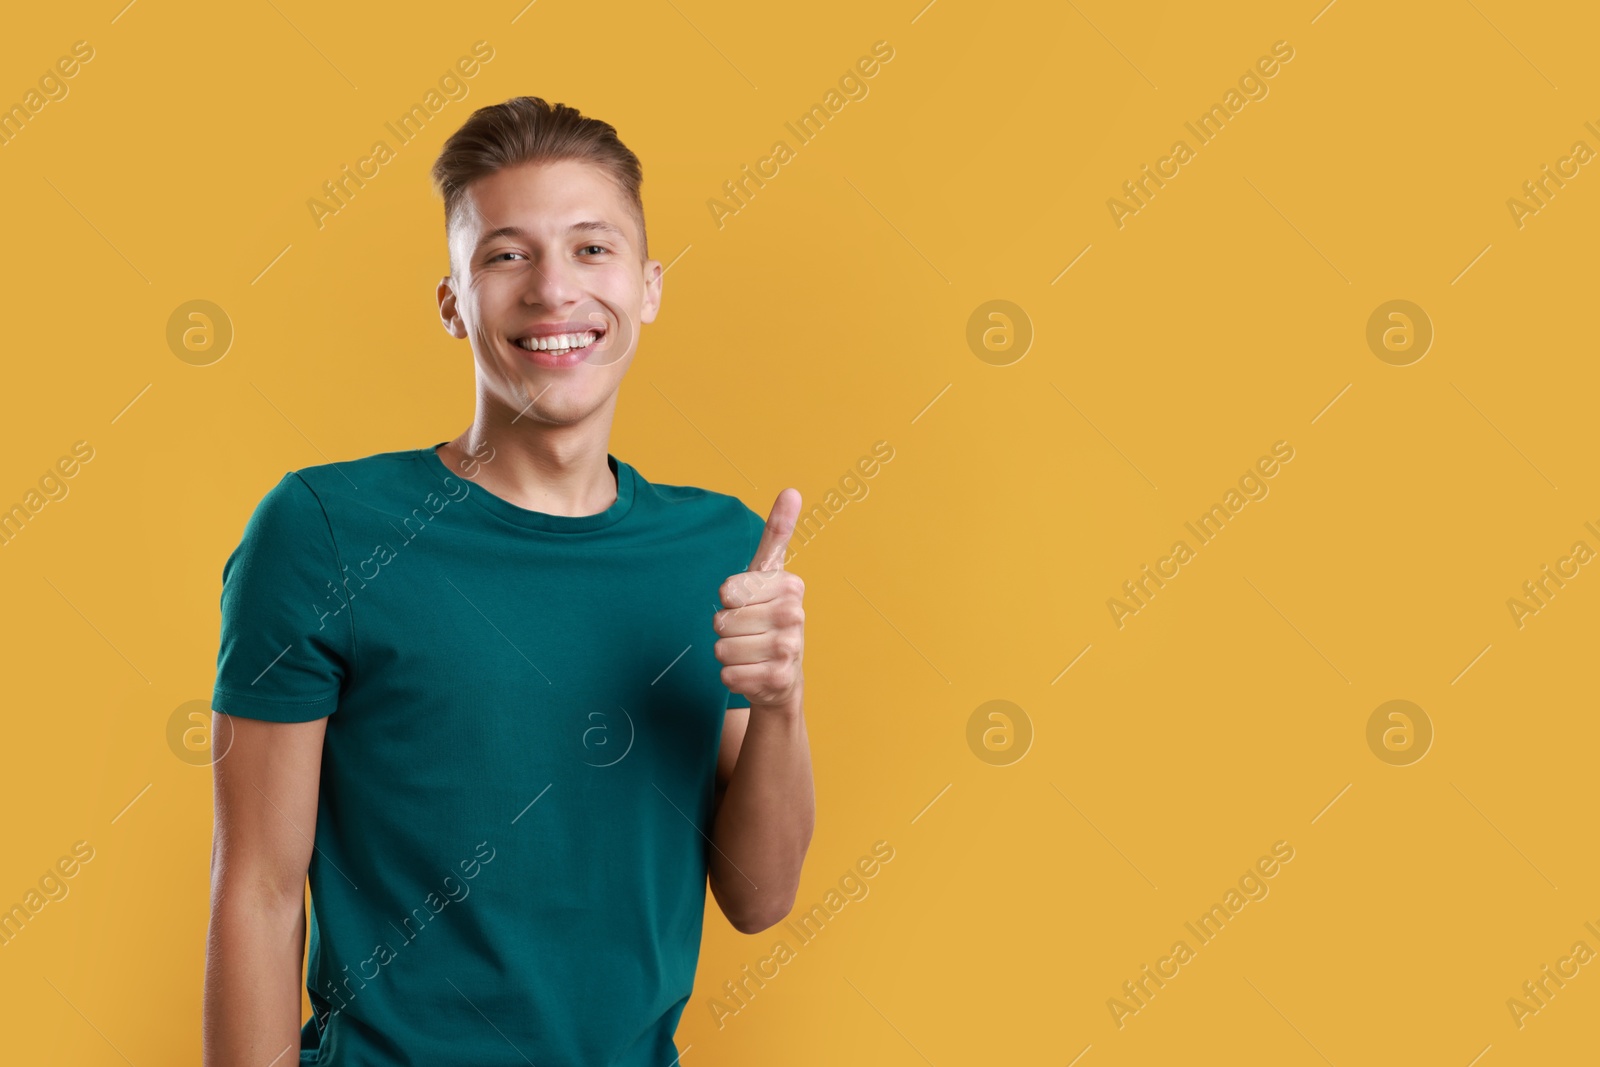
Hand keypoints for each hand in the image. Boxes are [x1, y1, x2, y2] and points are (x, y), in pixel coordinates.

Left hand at [714, 489, 804, 710]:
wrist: (782, 675)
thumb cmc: (768, 616)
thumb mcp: (769, 574)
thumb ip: (778, 533)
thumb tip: (792, 490)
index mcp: (790, 585)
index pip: (727, 591)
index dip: (728, 600)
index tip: (748, 603)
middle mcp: (794, 615)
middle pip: (721, 621)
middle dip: (725, 629)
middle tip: (749, 632)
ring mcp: (789, 649)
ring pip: (721, 649)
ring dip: (727, 654)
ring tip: (750, 652)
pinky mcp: (779, 680)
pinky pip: (727, 675)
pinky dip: (732, 676)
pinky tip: (752, 672)